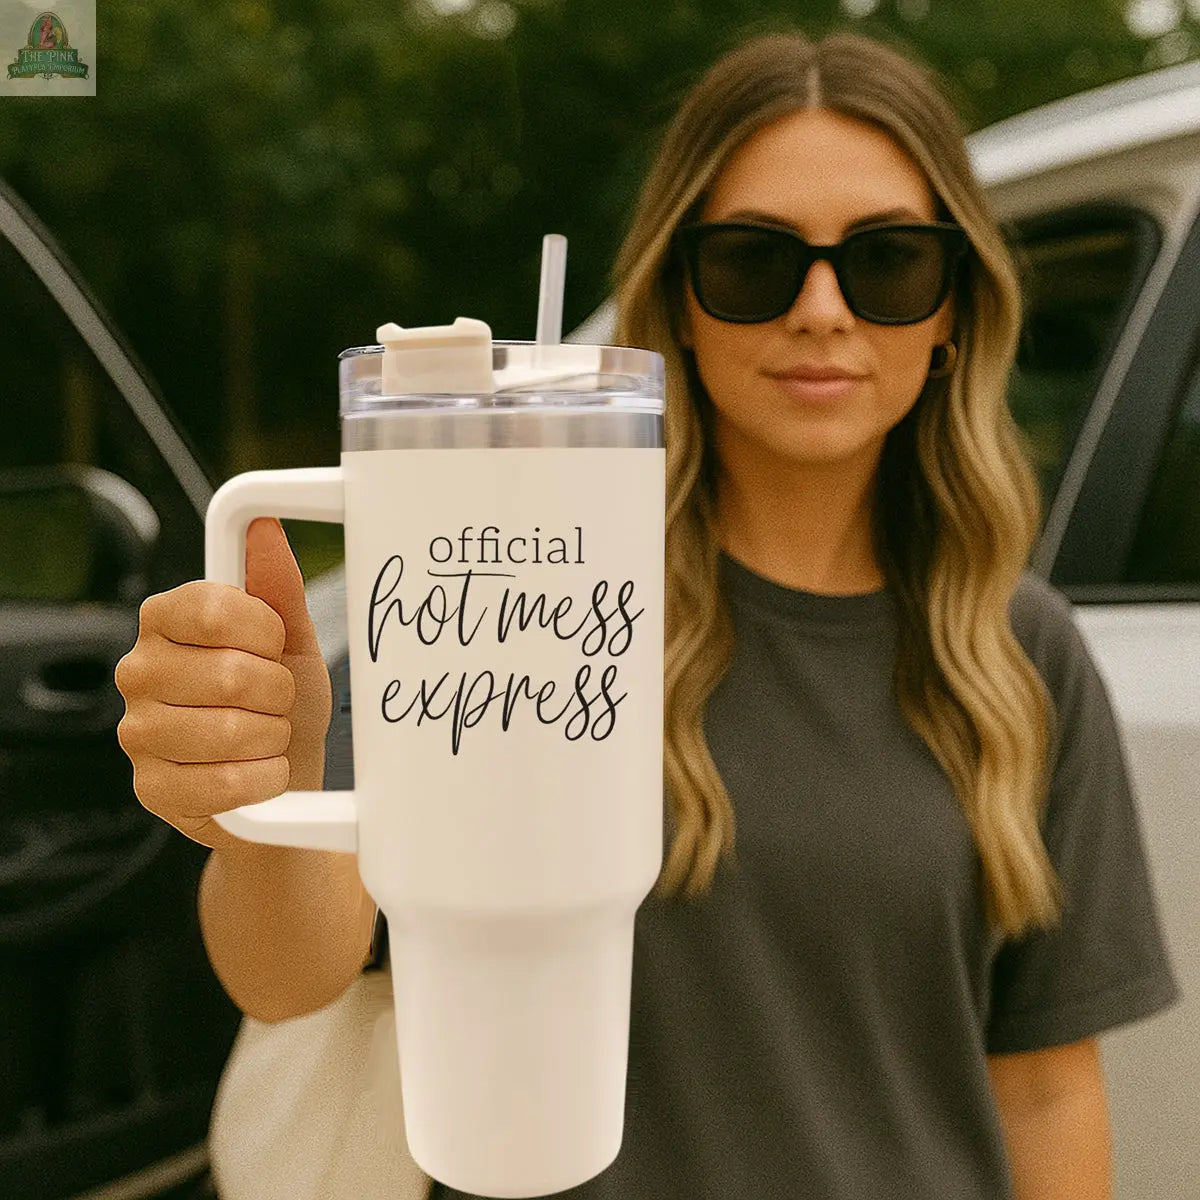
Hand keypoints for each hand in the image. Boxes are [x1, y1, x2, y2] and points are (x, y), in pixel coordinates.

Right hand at [115, 518, 332, 853]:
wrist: (286, 781)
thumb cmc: (281, 705)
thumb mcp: (289, 640)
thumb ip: (277, 586)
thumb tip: (265, 528)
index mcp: (164, 620)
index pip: (213, 608)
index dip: (264, 633)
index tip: (273, 648)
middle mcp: (138, 670)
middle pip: (229, 675)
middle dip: (277, 693)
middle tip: (277, 703)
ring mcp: (137, 732)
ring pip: (231, 731)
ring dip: (273, 738)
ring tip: (268, 737)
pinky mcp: (150, 789)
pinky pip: (226, 782)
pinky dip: (264, 779)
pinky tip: (261, 773)